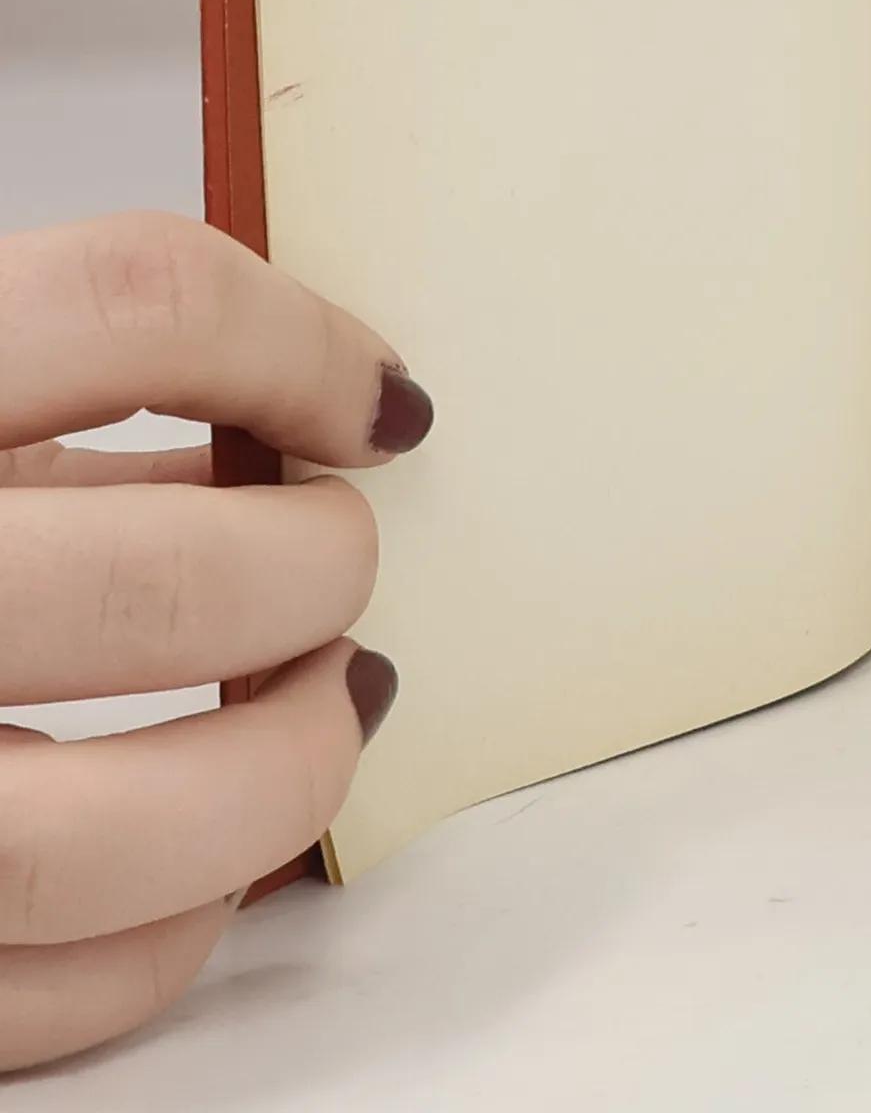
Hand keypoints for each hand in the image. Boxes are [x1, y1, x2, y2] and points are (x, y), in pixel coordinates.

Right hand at [0, 214, 429, 1071]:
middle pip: (170, 581)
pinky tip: (203, 848)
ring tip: (319, 702)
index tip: (380, 405)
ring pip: (129, 829)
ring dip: (287, 762)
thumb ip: (75, 408)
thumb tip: (303, 430)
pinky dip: (181, 921)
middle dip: (316, 568)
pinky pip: (66, 986)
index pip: (130, 306)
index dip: (302, 346)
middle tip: (334, 559)